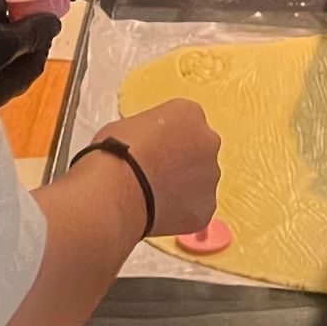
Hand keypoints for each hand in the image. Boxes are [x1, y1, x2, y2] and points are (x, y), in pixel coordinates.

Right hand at [0, 6, 59, 109]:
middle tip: (28, 11)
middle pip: (13, 63)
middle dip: (23, 37)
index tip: (47, 18)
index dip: (43, 42)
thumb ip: (30, 35)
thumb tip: (55, 25)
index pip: (32, 69)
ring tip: (8, 10)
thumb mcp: (0, 40)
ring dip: (3, 33)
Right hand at [98, 98, 220, 239]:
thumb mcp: (129, 125)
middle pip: (199, 150)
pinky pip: (195, 208)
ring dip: (184, 187)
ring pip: (200, 181)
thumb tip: (148, 148)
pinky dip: (181, 211)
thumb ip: (150, 133)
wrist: (117, 190)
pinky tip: (158, 213)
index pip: (186, 121)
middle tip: (157, 173)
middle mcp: (208, 142)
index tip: (153, 148)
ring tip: (154, 197)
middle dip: (183, 160)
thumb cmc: (116, 151)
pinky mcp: (206, 208)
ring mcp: (210, 177)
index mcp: (189, 113)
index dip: (168, 136)